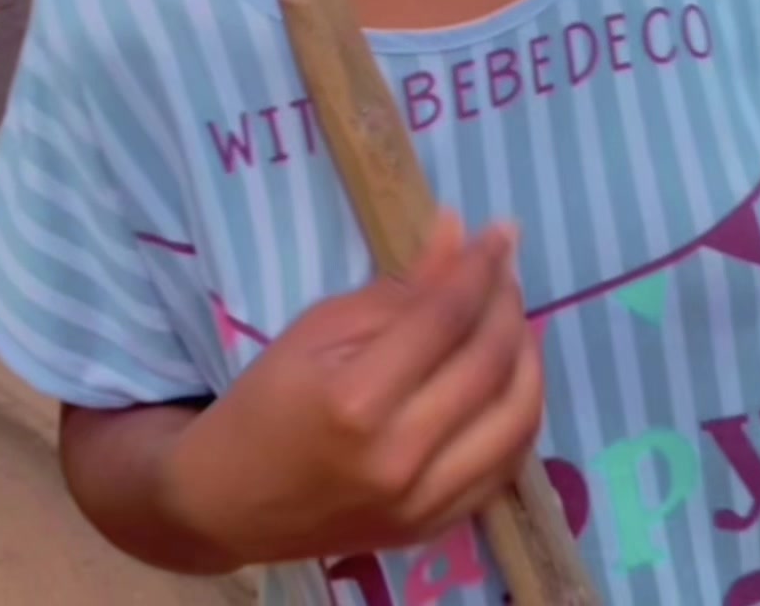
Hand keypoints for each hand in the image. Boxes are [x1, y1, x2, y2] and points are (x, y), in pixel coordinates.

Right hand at [169, 213, 543, 565]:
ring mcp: (422, 502)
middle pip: (488, 365)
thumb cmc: (267, 402)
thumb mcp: (318, 328)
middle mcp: (400, 456)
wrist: (231, 502)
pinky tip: (509, 377)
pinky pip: (505, 466)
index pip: (446, 318)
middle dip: (509, 303)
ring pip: (515, 420)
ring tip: (514, 319)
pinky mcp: (434, 527)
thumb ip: (397, 289)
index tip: (502, 232)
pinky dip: (519, 414)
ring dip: (529, 358)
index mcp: (357, 399)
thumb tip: (457, 231)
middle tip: (508, 268)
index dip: (481, 266)